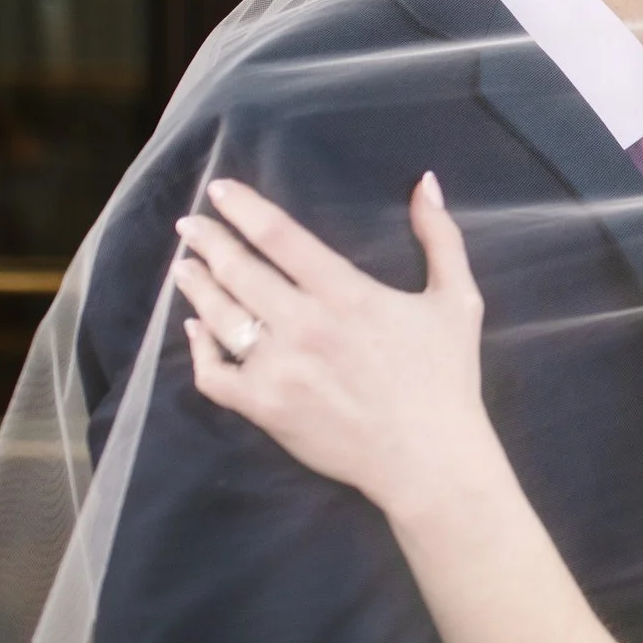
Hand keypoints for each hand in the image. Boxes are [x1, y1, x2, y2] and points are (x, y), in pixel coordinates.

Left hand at [173, 174, 499, 520]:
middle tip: (189, 226)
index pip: (280, 237)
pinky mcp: (265, 407)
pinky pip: (214, 374)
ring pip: (219, 316)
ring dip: (196, 286)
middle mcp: (305, 325)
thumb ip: (441, 238)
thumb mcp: (458, 300)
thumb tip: (425, 183)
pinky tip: (196, 329)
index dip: (243, 208)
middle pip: (239, 270)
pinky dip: (198, 350)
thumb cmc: (445, 378)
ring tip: (184, 267)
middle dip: (208, 241)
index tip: (219, 190)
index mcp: (347, 294)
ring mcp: (279, 369)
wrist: (428, 459)